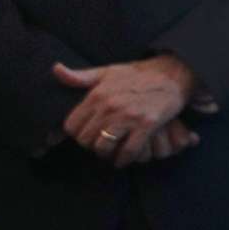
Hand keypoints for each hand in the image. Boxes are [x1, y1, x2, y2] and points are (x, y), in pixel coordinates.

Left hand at [57, 57, 195, 165]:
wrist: (173, 73)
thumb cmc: (139, 74)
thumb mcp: (108, 71)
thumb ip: (81, 76)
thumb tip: (55, 69)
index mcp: (97, 94)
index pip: (72, 126)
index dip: (77, 133)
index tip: (87, 134)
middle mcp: (110, 105)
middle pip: (86, 140)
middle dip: (91, 145)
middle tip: (100, 144)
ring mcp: (128, 116)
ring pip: (104, 147)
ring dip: (107, 154)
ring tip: (111, 151)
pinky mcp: (147, 124)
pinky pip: (129, 150)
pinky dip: (124, 159)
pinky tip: (124, 159)